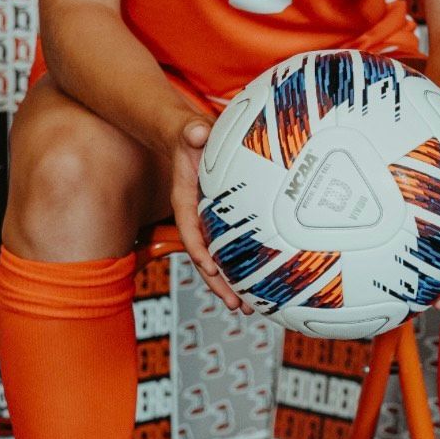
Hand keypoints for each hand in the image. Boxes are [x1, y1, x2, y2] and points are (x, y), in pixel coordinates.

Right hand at [167, 116, 254, 315]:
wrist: (189, 137)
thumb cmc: (189, 136)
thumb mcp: (189, 131)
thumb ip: (191, 132)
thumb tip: (197, 133)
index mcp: (184, 199)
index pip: (188, 228)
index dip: (198, 250)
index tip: (210, 269)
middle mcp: (195, 215)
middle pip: (203, 256)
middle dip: (217, 283)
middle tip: (235, 304)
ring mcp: (207, 222)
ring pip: (216, 258)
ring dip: (229, 284)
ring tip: (246, 307)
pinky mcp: (220, 222)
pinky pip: (228, 248)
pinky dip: (238, 267)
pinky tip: (255, 283)